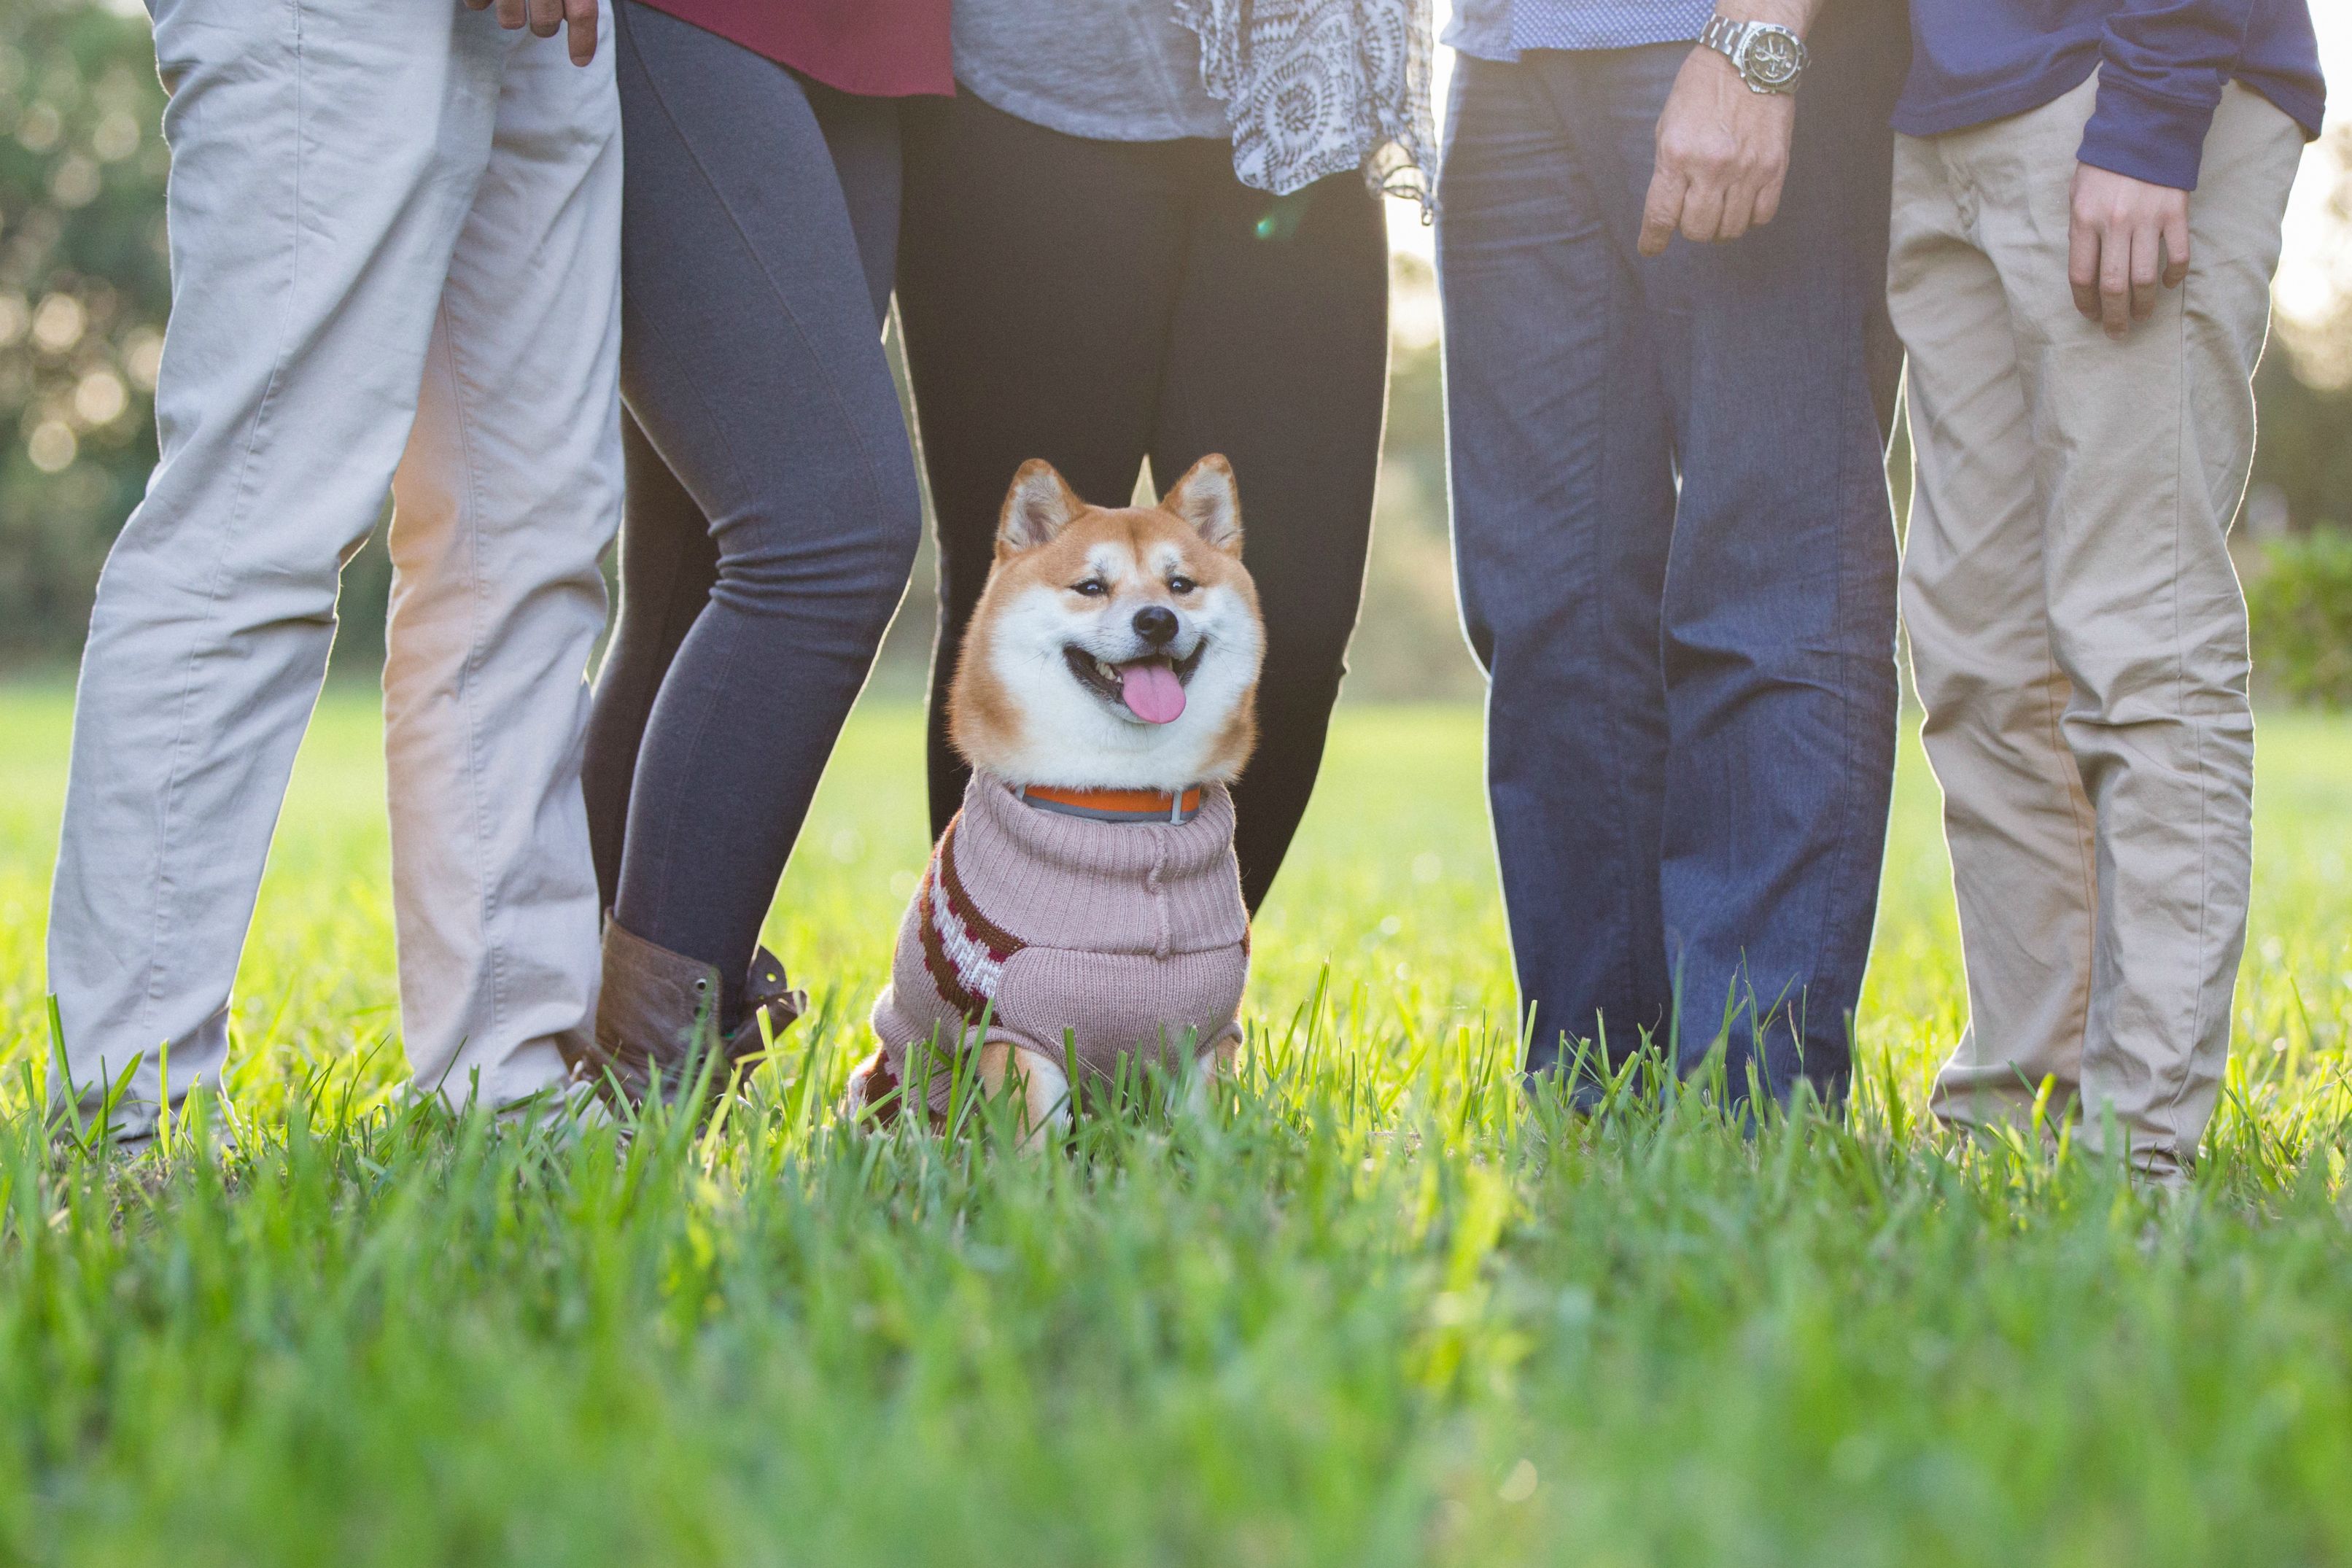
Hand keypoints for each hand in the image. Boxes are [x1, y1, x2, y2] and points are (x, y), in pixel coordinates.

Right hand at [465, 0, 599, 65]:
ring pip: (511, 19)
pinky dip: (479, 3)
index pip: (582, 11)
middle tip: (541, 20)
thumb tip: (593, 11)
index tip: (580, 61)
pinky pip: (478, 3)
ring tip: (509, 3)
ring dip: (510, 17)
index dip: (583, 40)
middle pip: (547, 20)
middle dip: (544, 27)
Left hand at [1638, 41, 1797, 254]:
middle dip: (1690, 228)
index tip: (1651, 248)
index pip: (1661, 216)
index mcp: (1677, 155)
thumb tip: (1668, 210)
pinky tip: (1743, 201)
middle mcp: (1711, 167)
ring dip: (1720, 226)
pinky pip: (1761, 215)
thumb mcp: (1668, 126)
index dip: (1653, 240)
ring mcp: (1746, 169)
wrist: (1748, 58)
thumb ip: (1668, 170)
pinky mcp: (1775, 167)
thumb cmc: (1701, 90)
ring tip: (1719, 205)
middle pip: (1697, 230)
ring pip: (1730, 229)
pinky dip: (1749, 217)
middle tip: (1693, 210)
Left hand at [2067, 163, 2189, 340]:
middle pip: (2113, 285)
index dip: (2085, 303)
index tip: (2090, 316)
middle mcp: (2115, 223)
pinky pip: (2177, 255)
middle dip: (2113, 316)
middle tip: (2116, 333)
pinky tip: (2166, 285)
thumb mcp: (2078, 194)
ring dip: (2142, 305)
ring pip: (2144, 278)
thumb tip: (2086, 269)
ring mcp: (2147, 219)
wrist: (2143, 126)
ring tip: (2140, 317)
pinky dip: (2172, 276)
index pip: (2081, 276)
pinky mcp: (2175, 212)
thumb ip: (2081, 230)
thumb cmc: (2104, 164)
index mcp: (2084, 220)